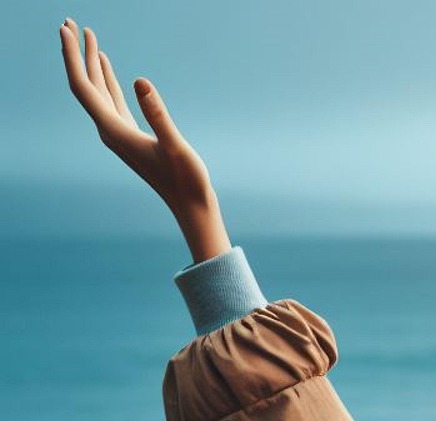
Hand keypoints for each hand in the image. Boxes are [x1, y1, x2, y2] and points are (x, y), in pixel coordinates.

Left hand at [59, 17, 229, 261]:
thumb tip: (140, 81)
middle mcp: (111, 132)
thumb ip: (158, 114)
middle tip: (70, 22)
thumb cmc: (187, 181)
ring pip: (99, 93)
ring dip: (92, 65)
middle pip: (86, 86)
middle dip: (77, 54)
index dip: (72, 56)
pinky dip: (107, 82)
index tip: (67, 28)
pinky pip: (112, 103)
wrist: (192, 208)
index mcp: (114, 131)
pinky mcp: (132, 138)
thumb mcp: (175, 146)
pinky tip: (107, 69)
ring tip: (89, 39)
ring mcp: (120, 135)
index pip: (83, 87)